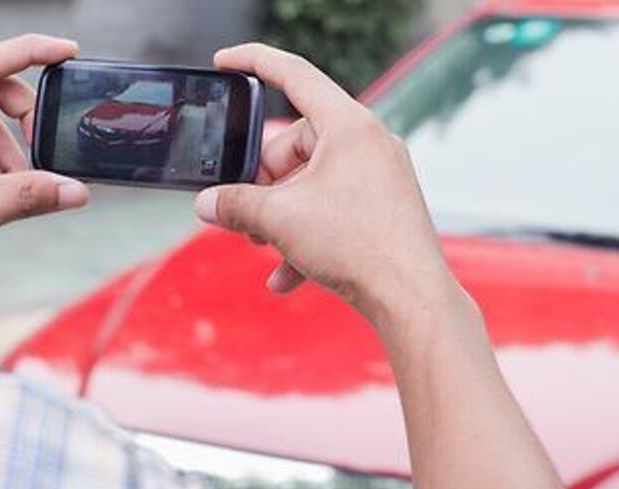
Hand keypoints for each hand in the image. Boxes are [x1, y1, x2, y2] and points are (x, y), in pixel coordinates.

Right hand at [194, 44, 451, 325]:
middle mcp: (369, 143)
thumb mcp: (280, 220)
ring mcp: (380, 176)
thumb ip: (235, 205)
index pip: (294, 75)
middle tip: (246, 213)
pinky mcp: (385, 208)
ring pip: (313, 183)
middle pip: (297, 144)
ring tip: (265, 246)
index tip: (225, 61)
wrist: (411, 297)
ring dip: (282, 216)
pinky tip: (286, 275)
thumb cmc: (359, 246)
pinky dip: (307, 238)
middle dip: (265, 182)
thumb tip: (207, 204)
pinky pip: (334, 211)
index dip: (253, 62)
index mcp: (348, 125)